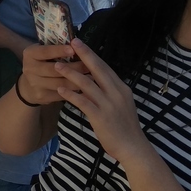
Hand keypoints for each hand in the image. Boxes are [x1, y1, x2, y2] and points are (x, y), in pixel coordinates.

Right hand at [17, 43, 87, 104]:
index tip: (73, 49)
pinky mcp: (42, 96)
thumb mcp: (43, 53)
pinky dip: (74, 91)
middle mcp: (29, 69)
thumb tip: (78, 45)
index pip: (45, 51)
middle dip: (74, 67)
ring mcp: (35, 84)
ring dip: (77, 81)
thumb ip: (55, 48)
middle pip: (54, 69)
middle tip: (89, 66)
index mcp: (30, 54)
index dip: (59, 50)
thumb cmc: (42, 63)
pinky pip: (61, 94)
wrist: (28, 86)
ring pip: (60, 83)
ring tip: (91, 77)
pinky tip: (85, 88)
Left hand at [55, 38, 147, 161]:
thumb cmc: (125, 127)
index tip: (80, 44)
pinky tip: (60, 89)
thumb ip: (110, 92)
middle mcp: (116, 93)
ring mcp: (108, 104)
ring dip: (71, 73)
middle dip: (84, 54)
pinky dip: (70, 94)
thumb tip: (96, 81)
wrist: (133, 147)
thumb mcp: (121, 104)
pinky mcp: (100, 117)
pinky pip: (83, 102)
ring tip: (57, 65)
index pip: (105, 67)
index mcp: (121, 88)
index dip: (92, 55)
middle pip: (98, 69)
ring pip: (87, 84)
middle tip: (71, 43)